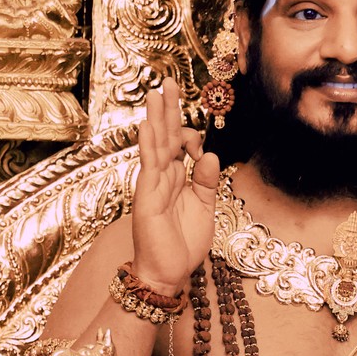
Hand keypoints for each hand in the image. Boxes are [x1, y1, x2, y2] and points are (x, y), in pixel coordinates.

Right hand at [130, 77, 218, 293]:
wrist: (169, 273)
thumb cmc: (183, 244)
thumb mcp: (204, 208)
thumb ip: (206, 181)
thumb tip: (209, 154)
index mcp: (176, 179)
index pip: (180, 145)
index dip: (189, 132)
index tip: (197, 130)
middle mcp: (162, 177)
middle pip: (166, 136)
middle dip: (168, 110)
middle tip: (169, 82)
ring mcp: (153, 184)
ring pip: (156, 144)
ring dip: (156, 118)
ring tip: (157, 92)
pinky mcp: (147, 196)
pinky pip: (149, 166)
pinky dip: (149, 145)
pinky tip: (149, 125)